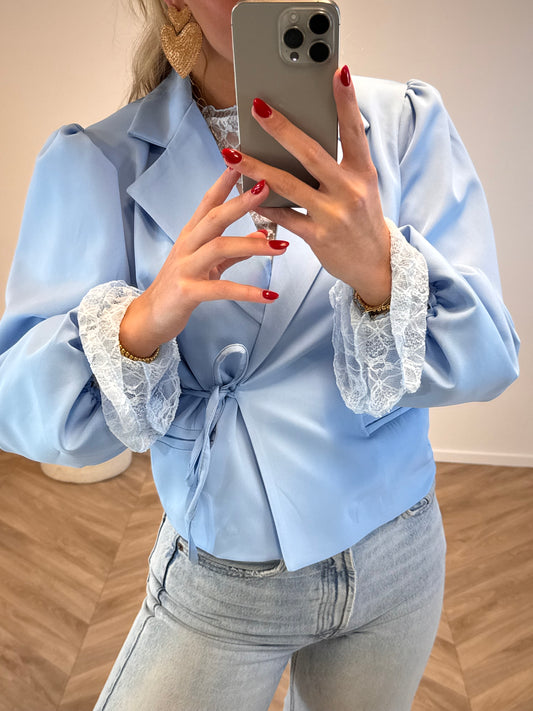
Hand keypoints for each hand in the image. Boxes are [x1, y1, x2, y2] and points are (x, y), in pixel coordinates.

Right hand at [119, 170, 287, 356]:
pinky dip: (248, 292)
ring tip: (282, 246)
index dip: (224, 181)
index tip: (242, 160)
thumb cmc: (181, 288)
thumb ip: (235, 251)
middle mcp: (186, 247)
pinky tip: (269, 295)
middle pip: (214, 218)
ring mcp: (185, 268)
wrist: (151, 317)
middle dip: (240, 201)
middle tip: (267, 186)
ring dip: (253, 245)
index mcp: (191, 236)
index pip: (208, 202)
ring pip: (219, 248)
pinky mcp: (187, 292)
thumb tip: (262, 233)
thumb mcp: (209, 265)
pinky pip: (222, 289)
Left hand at [221, 65, 390, 305]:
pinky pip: (285, 216)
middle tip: (256, 108)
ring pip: (288, 185)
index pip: (354, 130)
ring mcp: (333, 214)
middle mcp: (350, 190)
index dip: (346, 101)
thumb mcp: (362, 187)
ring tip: (232, 152)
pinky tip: (246, 193)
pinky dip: (264, 205)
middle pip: (311, 153)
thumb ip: (340, 164)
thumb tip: (306, 135)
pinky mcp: (318, 237)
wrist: (375, 263)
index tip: (338, 71)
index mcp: (362, 172)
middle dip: (281, 128)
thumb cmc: (363, 219)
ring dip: (256, 166)